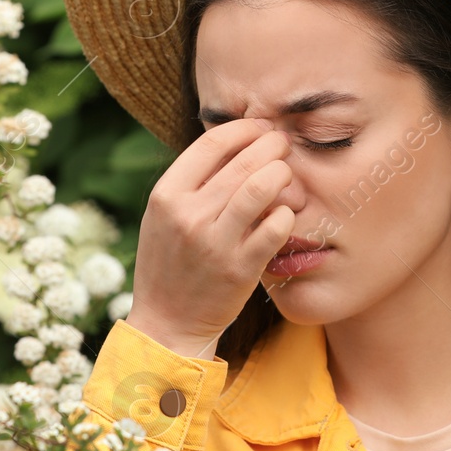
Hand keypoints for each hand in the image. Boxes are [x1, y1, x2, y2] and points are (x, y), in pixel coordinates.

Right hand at [124, 117, 295, 358]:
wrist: (168, 322)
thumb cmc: (171, 262)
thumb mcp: (164, 216)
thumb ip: (193, 182)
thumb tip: (238, 142)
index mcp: (166, 195)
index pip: (212, 142)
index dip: (245, 128)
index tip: (260, 128)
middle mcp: (189, 214)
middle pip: (244, 160)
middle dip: (272, 146)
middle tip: (283, 146)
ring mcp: (215, 242)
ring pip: (262, 187)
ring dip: (282, 174)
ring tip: (287, 176)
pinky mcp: (241, 268)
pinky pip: (276, 225)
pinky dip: (286, 213)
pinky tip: (284, 214)